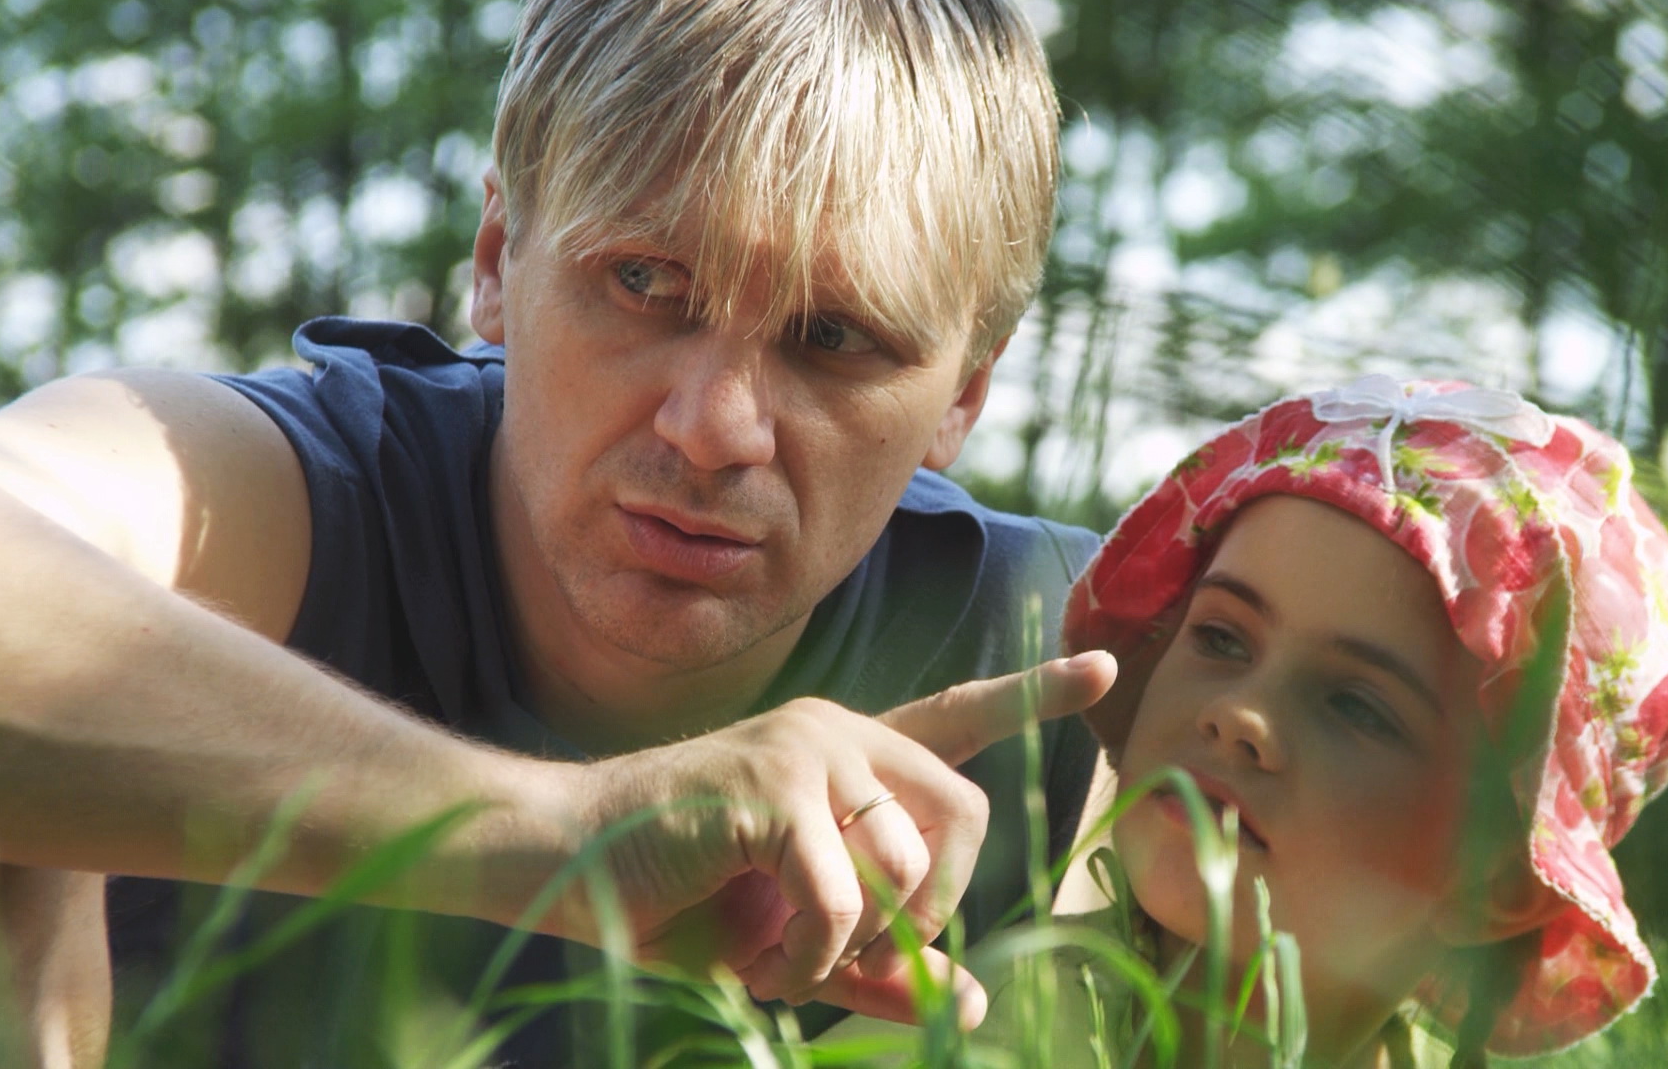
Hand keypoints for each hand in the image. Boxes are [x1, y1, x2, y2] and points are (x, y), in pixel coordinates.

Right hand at [572, 650, 1117, 1025]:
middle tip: (868, 950)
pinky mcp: (768, 786)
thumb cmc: (680, 897)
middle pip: (962, 814)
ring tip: (780, 954)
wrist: (563, 868)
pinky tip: (763, 961)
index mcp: (849, 759)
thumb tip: (971, 1002)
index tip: (1104, 664)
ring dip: (851, 946)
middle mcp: (837, 734)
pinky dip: (811, 956)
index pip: (958, 717)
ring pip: (903, 867)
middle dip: (938, 905)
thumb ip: (883, 967)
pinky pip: (842, 896)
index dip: (1035, 693)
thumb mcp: (798, 941)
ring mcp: (803, 750)